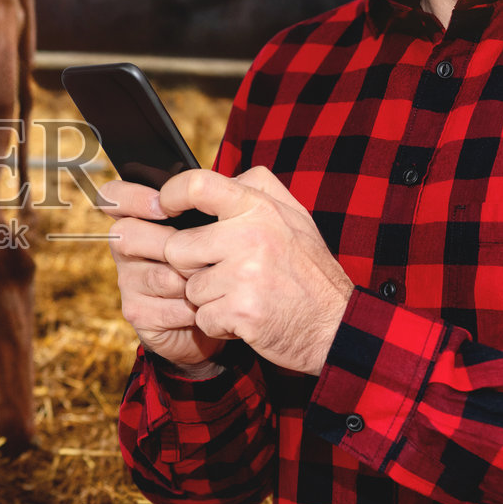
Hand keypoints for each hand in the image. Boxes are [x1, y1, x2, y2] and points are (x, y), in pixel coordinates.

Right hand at [98, 179, 225, 369]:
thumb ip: (228, 196)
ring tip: (214, 281)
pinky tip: (205, 306)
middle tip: (202, 253)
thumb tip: (245, 177)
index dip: (131, 197)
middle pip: (125, 234)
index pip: (113, 196)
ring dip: (192, 280)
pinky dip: (193, 309)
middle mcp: (126, 246)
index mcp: (140, 216)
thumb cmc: (221, 259)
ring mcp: (128, 280)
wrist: (223, 310)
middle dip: (169, 244)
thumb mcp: (225, 222)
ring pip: (157, 275)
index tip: (163, 206)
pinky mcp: (138, 312)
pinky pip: (165, 308)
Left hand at [160, 167, 353, 375]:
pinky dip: (218, 324)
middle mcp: (251, 236)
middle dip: (192, 267)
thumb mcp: (294, 218)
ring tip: (242, 296)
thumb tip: (221, 176)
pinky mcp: (241, 311)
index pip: (197, 185)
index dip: (171, 196)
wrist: (337, 327)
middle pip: (178, 247)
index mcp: (260, 207)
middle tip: (224, 275)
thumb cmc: (309, 272)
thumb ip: (258, 191)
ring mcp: (245, 275)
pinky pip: (202, 317)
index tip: (165, 207)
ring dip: (209, 299)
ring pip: (189, 287)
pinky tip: (245, 317)